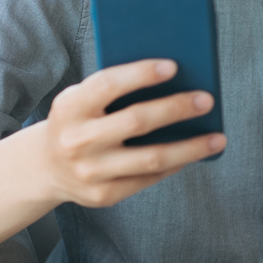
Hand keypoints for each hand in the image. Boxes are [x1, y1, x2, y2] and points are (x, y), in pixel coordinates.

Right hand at [39, 59, 225, 208]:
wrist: (45, 167)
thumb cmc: (78, 120)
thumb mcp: (82, 99)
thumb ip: (116, 89)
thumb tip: (175, 79)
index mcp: (70, 107)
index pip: (108, 85)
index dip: (141, 74)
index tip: (174, 66)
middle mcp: (77, 140)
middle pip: (136, 122)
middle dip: (175, 109)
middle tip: (207, 100)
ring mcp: (90, 172)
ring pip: (150, 158)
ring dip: (190, 148)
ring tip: (218, 138)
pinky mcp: (103, 195)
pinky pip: (148, 179)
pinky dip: (175, 164)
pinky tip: (195, 154)